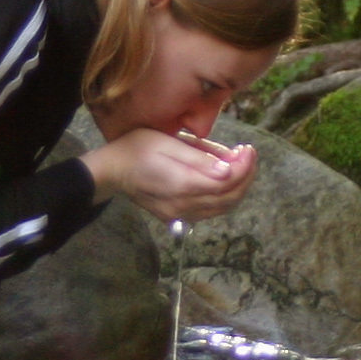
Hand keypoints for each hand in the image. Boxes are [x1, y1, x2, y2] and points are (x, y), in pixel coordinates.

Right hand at [82, 128, 258, 222]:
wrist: (112, 170)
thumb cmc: (138, 148)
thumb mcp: (167, 142)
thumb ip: (198, 158)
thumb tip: (227, 171)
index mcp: (181, 184)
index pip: (226, 182)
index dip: (244, 167)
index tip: (248, 149)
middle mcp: (183, 205)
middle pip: (229, 197)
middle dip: (246, 176)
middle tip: (248, 155)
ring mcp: (180, 215)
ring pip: (222, 208)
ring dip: (239, 188)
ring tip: (241, 164)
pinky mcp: (177, 217)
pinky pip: (210, 211)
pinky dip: (225, 196)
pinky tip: (225, 179)